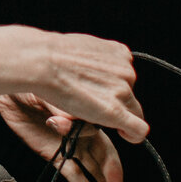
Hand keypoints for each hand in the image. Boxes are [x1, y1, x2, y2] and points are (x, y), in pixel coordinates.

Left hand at [0, 93, 128, 181]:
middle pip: (104, 152)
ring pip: (93, 165)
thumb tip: (71, 119)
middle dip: (113, 170)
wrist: (9, 94)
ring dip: (105, 181)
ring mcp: (69, 144)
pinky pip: (72, 172)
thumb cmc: (30, 86)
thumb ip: (59, 108)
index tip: (95, 148)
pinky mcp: (55, 154)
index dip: (96, 136)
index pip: (101, 130)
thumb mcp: (46, 92)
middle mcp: (81, 130)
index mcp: (86, 113)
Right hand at [13, 28, 148, 142]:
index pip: (126, 77)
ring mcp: (122, 91)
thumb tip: (89, 68)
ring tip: (89, 113)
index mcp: (120, 53)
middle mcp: (126, 71)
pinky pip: (138, 129)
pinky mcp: (115, 111)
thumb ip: (93, 57)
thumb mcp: (83, 45)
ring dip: (116, 115)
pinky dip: (134, 135)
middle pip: (130, 96)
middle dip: (115, 103)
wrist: (42, 61)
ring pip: (131, 112)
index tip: (102, 94)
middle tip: (90, 105)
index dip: (113, 89)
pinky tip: (126, 136)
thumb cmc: (52, 53)